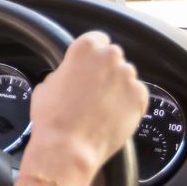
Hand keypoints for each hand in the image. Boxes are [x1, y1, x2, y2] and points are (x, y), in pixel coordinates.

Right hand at [22, 31, 147, 185]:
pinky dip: (129, 104)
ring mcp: (127, 77)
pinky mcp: (140, 98)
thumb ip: (64, 72)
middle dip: (106, 70)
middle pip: (113, 57)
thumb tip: (70, 76)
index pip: (97, 39)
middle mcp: (110, 57)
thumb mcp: (46, 85)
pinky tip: (113, 115)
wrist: (67, 147)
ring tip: (102, 107)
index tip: (90, 63)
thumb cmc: (52, 118)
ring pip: (126, 77)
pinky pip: (137, 96)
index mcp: (85, 48)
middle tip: (93, 89)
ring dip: (118, 87)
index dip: (93, 53)